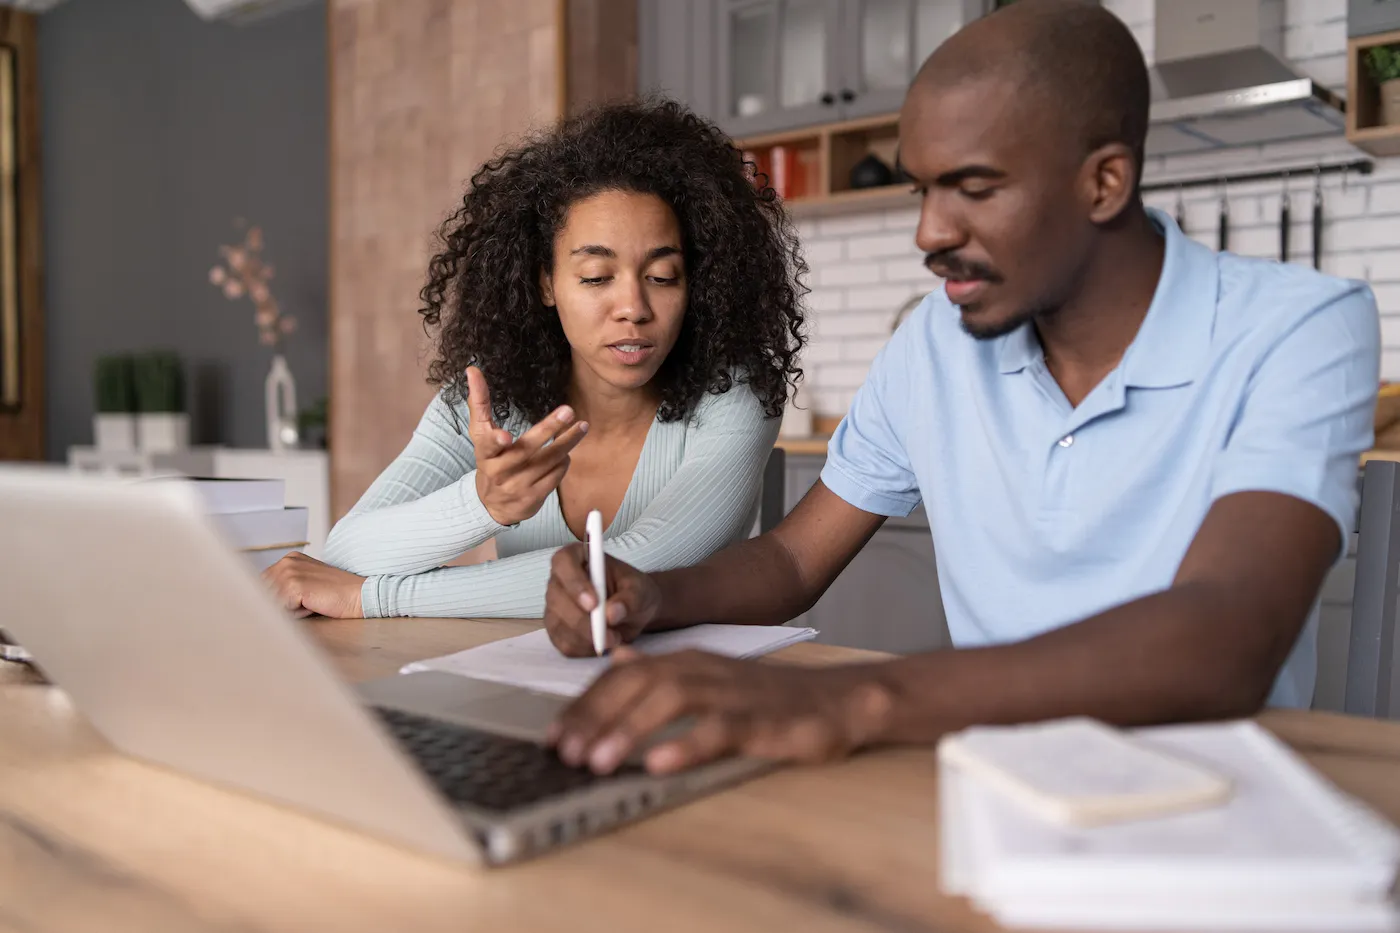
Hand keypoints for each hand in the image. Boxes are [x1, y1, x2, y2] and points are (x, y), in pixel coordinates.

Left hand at [262, 552, 364, 618]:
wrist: (357, 595)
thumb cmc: (335, 594)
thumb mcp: (308, 583)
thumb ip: (285, 586)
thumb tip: (262, 601)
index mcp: (290, 559)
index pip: (263, 584)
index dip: (274, 599)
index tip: (294, 601)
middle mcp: (287, 561)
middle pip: (263, 592)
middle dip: (280, 604)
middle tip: (306, 602)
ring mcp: (290, 572)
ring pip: (272, 602)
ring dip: (288, 609)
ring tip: (309, 603)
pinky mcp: (294, 585)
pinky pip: (281, 608)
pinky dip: (295, 613)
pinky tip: (312, 605)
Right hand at [466, 366, 588, 526]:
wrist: (492, 504)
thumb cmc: (490, 459)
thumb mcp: (480, 433)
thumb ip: (479, 402)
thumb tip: (472, 369)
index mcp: (485, 454)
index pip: (487, 445)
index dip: (495, 441)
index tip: (504, 436)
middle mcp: (499, 471)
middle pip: (526, 450)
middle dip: (548, 429)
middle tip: (568, 411)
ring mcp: (516, 486)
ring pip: (547, 461)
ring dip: (566, 443)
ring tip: (581, 427)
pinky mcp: (532, 498)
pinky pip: (554, 477)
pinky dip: (563, 462)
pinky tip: (566, 453)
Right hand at [544, 546, 661, 656]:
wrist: (636, 611)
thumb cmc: (635, 592)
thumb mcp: (641, 590)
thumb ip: (630, 598)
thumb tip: (611, 613)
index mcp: (577, 557)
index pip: (563, 562)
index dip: (574, 582)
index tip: (594, 603)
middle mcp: (560, 580)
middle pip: (557, 598)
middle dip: (581, 620)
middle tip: (609, 634)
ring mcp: (555, 606)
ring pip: (558, 625)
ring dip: (586, 638)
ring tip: (615, 638)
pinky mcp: (557, 630)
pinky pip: (564, 643)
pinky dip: (585, 649)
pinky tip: (603, 644)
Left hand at [547, 648, 893, 775]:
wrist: (839, 699)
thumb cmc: (771, 697)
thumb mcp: (711, 677)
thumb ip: (662, 671)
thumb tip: (618, 661)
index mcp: (688, 662)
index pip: (623, 676)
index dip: (584, 704)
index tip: (552, 736)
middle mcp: (704, 670)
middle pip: (638, 683)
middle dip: (595, 716)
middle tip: (562, 752)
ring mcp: (732, 693)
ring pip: (672, 700)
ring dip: (630, 729)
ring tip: (598, 761)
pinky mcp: (761, 719)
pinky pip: (720, 729)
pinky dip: (687, 745)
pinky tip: (660, 764)